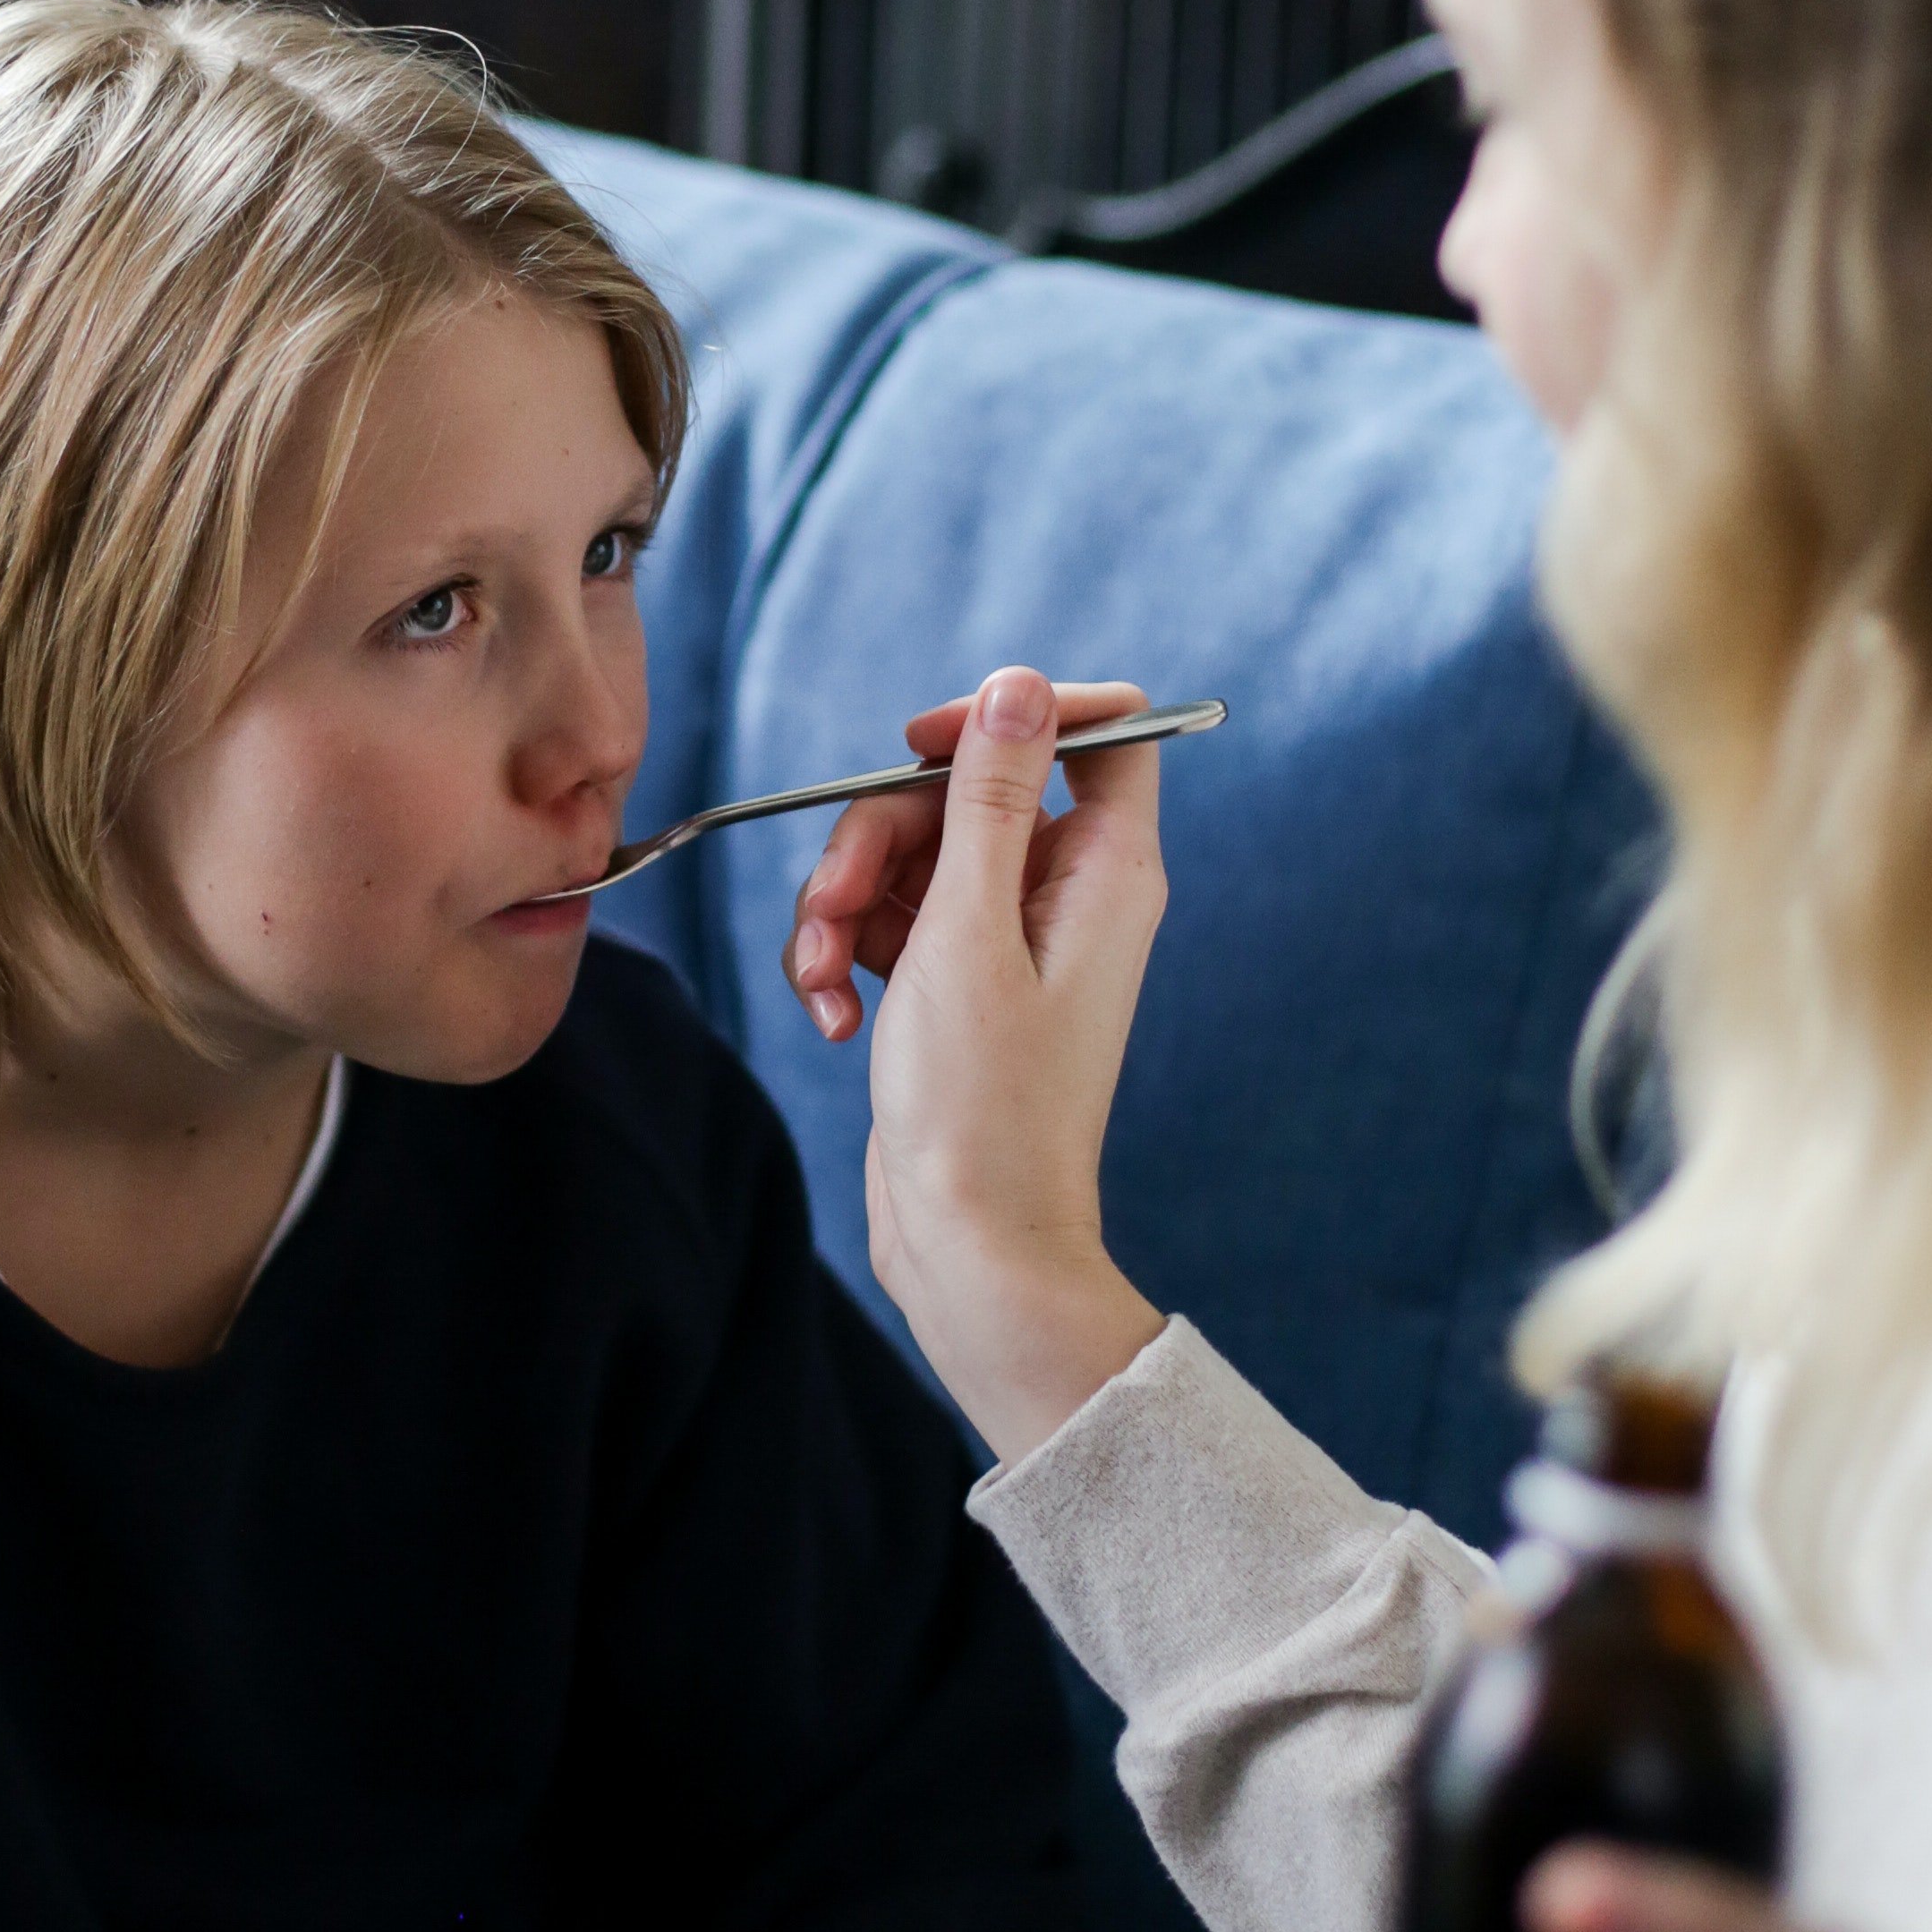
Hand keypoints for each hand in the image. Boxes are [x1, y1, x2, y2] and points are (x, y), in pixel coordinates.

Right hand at [786, 665, 1168, 1463]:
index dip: (1010, 714)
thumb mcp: (968, 930)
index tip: (924, 746)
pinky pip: (889, 921)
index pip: (1100, 729)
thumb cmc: (982, 1105)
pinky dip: (846, 954)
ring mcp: (1008, 941)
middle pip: (968, 790)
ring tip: (823, 979)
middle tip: (833, 902)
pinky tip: (835, 1015)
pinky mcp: (955, 983)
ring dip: (842, 903)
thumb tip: (1020, 684)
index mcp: (1108, 872)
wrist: (972, 1246)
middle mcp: (1069, 895)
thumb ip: (991, 799)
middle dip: (877, 834)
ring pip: (910, 855)